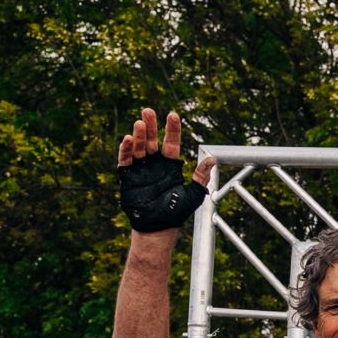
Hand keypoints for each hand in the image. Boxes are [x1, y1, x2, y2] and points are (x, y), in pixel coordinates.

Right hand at [116, 108, 214, 233]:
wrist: (157, 226)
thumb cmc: (176, 212)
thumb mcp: (193, 194)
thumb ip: (201, 177)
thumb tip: (212, 159)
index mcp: (170, 165)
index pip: (171, 142)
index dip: (172, 129)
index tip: (173, 115)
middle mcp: (155, 163)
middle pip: (152, 140)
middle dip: (151, 125)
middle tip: (148, 110)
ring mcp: (141, 168)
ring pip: (139, 147)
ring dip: (139, 135)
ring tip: (140, 124)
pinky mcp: (128, 175)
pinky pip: (125, 159)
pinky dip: (126, 149)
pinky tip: (128, 139)